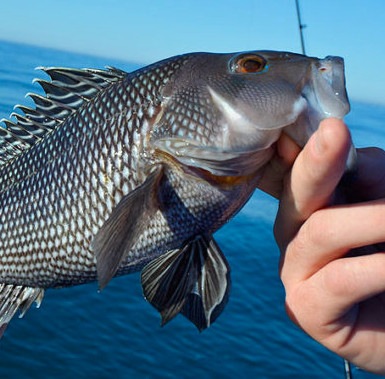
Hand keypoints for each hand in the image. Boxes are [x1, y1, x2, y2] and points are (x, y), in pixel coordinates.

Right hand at [259, 118, 384, 373]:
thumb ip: (370, 174)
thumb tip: (345, 150)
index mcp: (311, 205)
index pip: (290, 167)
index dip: (294, 143)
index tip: (311, 118)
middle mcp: (295, 233)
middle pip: (296, 191)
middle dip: (317, 161)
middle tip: (336, 134)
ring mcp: (295, 271)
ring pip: (320, 230)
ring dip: (370, 219)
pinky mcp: (305, 309)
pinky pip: (337, 279)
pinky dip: (374, 267)